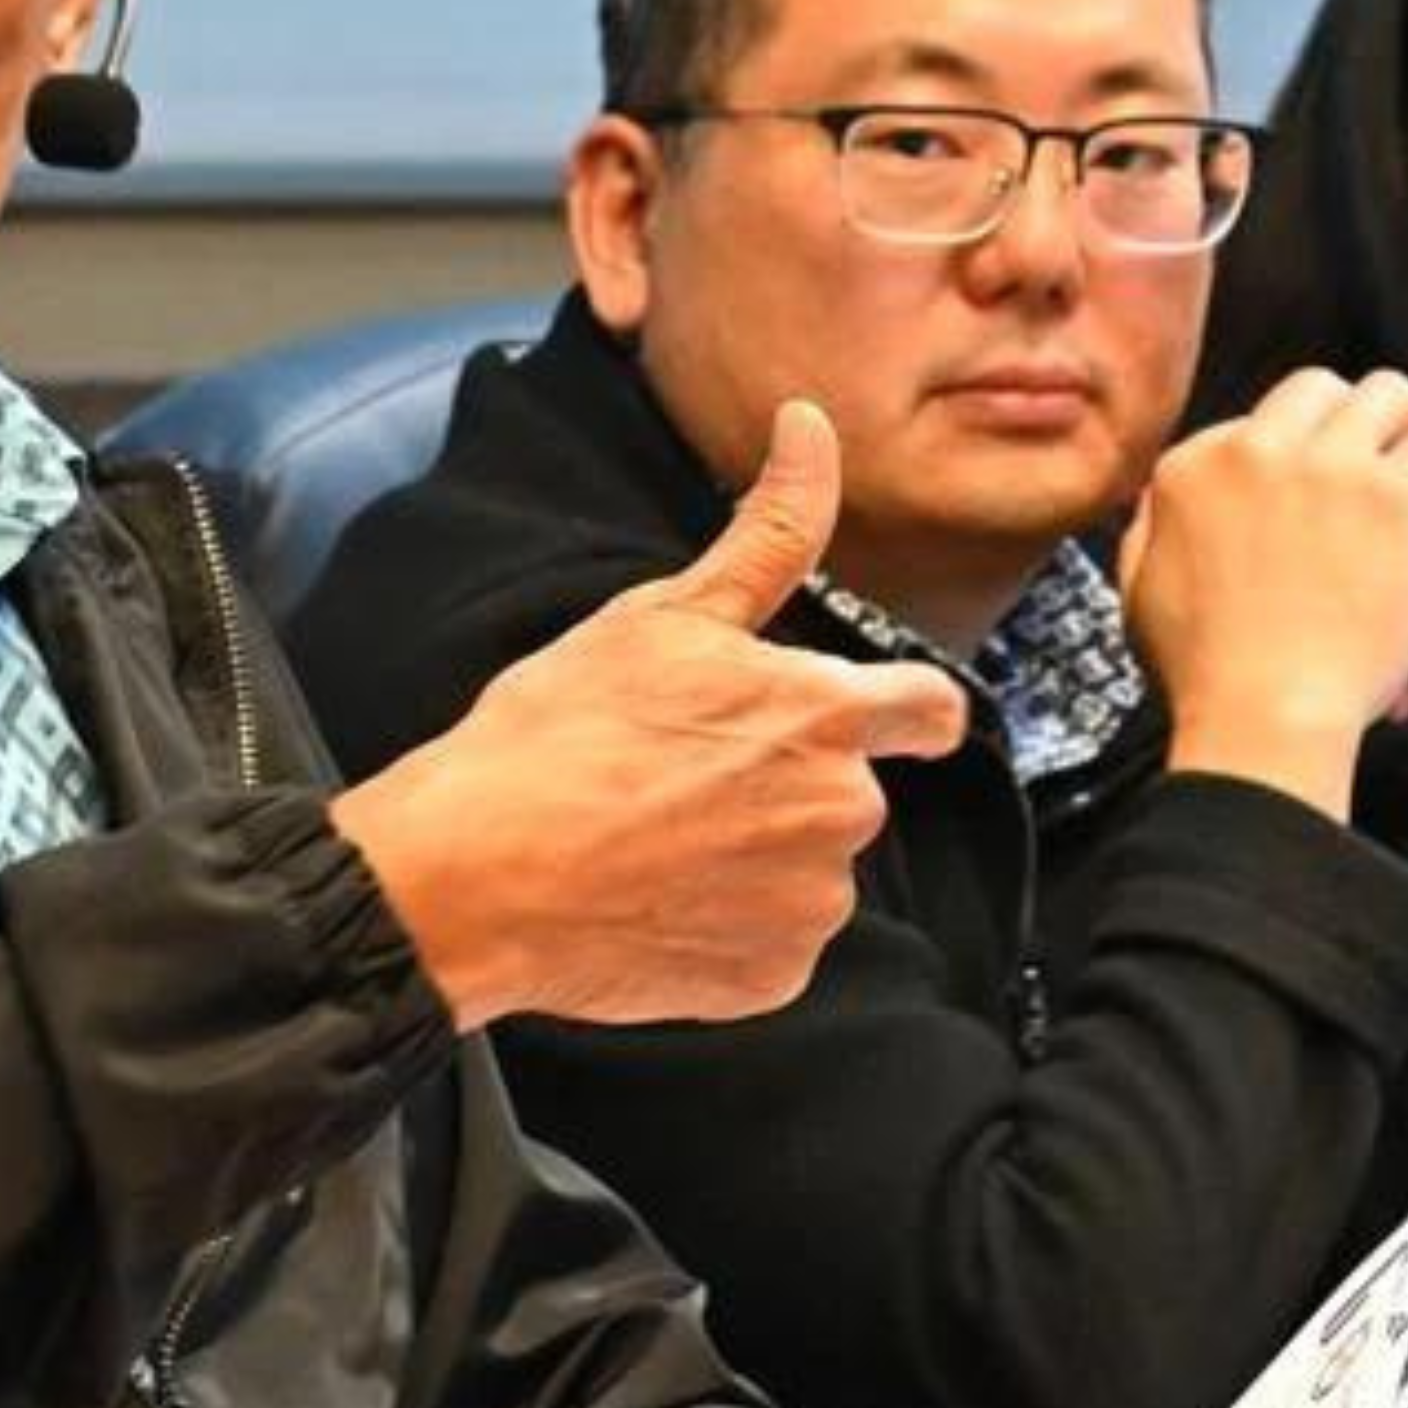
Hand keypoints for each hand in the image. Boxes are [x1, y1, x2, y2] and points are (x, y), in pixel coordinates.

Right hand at [331, 401, 967, 1027]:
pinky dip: (727, 928)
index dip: (906, 710)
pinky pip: (772, 945)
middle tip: (683, 776)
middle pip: (849, 789)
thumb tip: (813, 429)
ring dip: (757, 856)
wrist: (474, 874)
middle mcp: (841, 813)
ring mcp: (809, 905)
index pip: (933, 710)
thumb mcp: (664, 614)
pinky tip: (653, 899)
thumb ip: (768, 531)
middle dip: (789, 781)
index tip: (873, 717)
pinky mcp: (770, 978)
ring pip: (810, 870)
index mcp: (824, 715)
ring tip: (657, 839)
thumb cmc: (557, 734)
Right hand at [1122, 368, 1407, 817]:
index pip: (1252, 425)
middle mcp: (1254, 450)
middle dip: (1352, 413)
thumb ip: (1150, 534)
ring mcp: (1325, 467)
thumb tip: (1160, 500)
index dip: (1294, 449)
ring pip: (1389, 396)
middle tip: (1384, 449)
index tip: (1320, 479)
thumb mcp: (1142, 595)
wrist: (1266, 715)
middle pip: (1317, 391)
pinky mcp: (1389, 495)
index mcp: (1192, 468)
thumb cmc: (1209, 678)